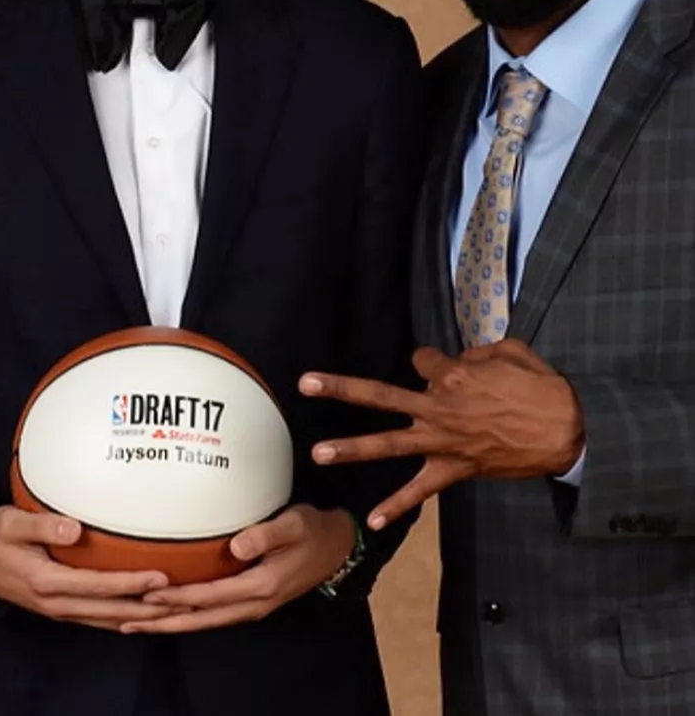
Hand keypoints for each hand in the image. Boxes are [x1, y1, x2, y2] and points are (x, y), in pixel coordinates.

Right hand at [0, 507, 180, 629]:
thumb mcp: (10, 523)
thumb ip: (42, 525)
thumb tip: (75, 528)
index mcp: (46, 581)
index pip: (97, 586)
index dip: (130, 584)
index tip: (161, 578)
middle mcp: (56, 603)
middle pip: (111, 611)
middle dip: (148, 609)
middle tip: (183, 600)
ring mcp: (59, 610)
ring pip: (108, 620)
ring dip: (141, 618)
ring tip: (173, 610)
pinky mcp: (62, 609)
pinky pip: (99, 618)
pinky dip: (124, 618)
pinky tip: (143, 614)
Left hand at [126, 505, 356, 632]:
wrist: (337, 547)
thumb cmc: (312, 531)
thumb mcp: (293, 525)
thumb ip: (265, 535)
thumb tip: (236, 546)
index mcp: (261, 586)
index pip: (210, 596)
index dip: (178, 597)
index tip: (147, 596)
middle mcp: (253, 603)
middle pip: (202, 618)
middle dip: (163, 622)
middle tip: (126, 621)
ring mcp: (252, 605)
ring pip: (205, 620)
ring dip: (171, 623)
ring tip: (137, 622)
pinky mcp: (249, 600)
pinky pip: (213, 613)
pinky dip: (187, 616)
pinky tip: (169, 612)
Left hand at [300, 340, 584, 528]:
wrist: (568, 429)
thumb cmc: (543, 386)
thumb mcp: (510, 351)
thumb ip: (476, 353)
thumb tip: (457, 360)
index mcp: (452, 375)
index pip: (422, 361)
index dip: (430, 362)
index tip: (439, 365)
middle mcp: (437, 407)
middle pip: (381, 395)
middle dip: (340, 389)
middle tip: (305, 383)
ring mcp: (442, 441)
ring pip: (389, 444)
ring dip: (351, 449)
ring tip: (316, 453)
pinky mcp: (455, 469)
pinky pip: (421, 490)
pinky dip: (398, 505)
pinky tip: (373, 521)